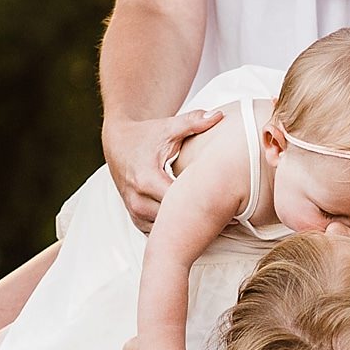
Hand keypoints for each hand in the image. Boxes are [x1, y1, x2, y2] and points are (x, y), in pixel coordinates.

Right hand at [103, 109, 223, 231]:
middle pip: (174, 221)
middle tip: (231, 220)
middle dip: (200, 219)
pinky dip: (176, 231)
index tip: (227, 203)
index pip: (179, 202)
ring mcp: (135, 212)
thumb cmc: (147, 135)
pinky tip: (196, 226)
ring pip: (167, 232)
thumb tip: (218, 115)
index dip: (204, 203)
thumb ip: (193, 122)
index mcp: (147, 179)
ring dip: (188, 229)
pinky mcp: (136, 219)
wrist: (118, 144)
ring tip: (217, 225)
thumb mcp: (168, 128)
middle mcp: (138, 200)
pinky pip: (159, 233)